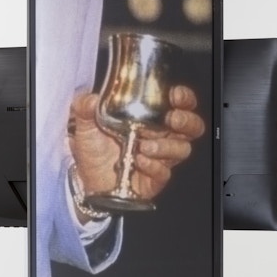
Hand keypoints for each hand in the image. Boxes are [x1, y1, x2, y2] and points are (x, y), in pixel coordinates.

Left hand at [69, 85, 204, 210]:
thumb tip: (90, 99)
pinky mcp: (156, 178)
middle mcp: (161, 136)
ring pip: (183, 149)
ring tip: (144, 146)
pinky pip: (165, 172)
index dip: (184, 98)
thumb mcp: (85, 125)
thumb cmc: (93, 151)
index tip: (175, 95)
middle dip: (186, 121)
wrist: (88, 182)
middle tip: (171, 119)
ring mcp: (161, 158)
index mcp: (150, 118)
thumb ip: (84, 108)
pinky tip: (138, 161)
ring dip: (166, 145)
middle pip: (192, 126)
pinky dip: (153, 166)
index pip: (179, 104)